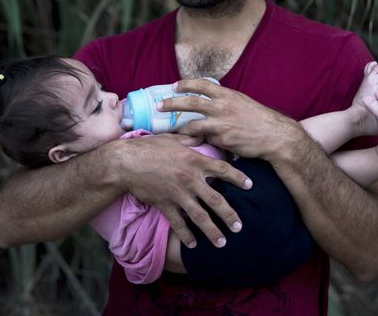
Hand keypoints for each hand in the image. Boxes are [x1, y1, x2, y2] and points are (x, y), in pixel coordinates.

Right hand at [112, 133, 250, 248]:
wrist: (126, 162)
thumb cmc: (150, 147)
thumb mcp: (173, 139)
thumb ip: (191, 139)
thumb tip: (203, 133)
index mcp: (194, 160)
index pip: (222, 170)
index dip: (238, 178)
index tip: (251, 186)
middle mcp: (190, 179)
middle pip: (215, 200)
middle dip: (229, 215)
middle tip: (239, 226)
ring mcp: (178, 194)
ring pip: (199, 217)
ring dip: (212, 231)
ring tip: (222, 242)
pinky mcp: (165, 205)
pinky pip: (178, 224)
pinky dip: (186, 235)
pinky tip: (193, 244)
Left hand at [159, 78, 309, 163]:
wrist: (275, 136)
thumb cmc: (259, 120)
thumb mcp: (242, 102)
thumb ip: (225, 101)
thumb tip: (209, 101)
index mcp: (227, 95)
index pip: (201, 84)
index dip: (185, 84)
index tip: (173, 86)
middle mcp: (222, 107)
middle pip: (189, 102)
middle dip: (171, 103)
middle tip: (159, 105)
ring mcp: (221, 125)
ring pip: (192, 126)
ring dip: (180, 130)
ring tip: (172, 133)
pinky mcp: (222, 141)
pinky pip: (206, 141)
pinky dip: (201, 143)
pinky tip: (196, 146)